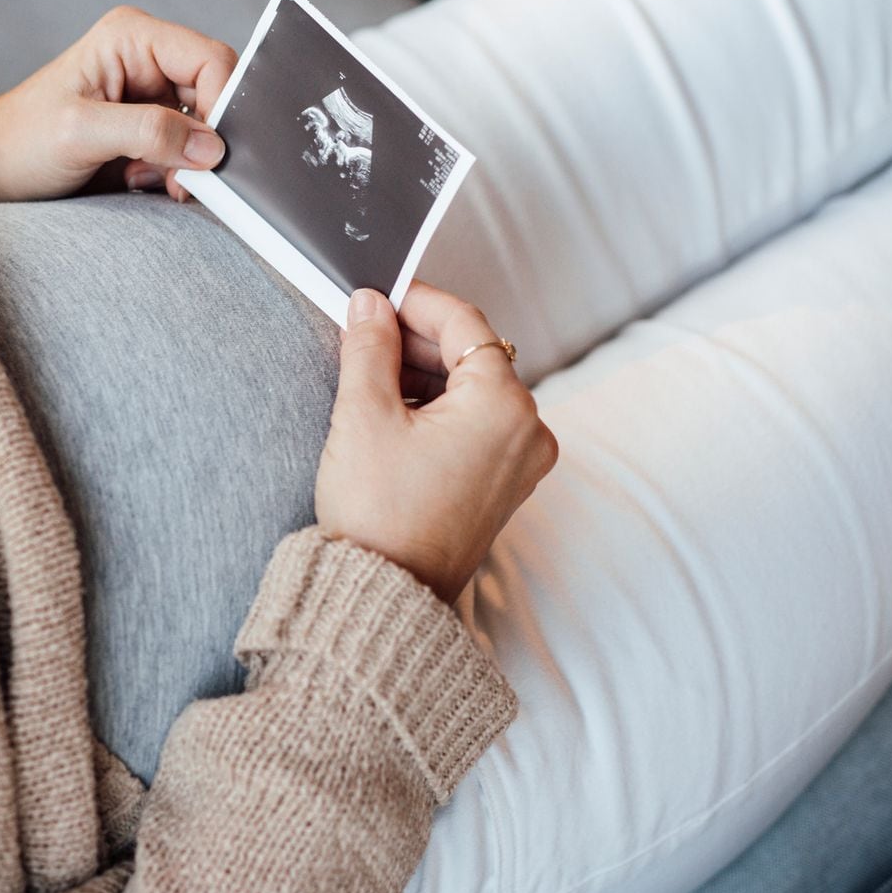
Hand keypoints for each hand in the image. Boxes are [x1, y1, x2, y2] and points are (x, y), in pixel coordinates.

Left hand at [0, 6, 235, 201]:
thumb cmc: (20, 140)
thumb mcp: (81, 133)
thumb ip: (148, 132)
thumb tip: (211, 147)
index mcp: (134, 37)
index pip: (211, 60)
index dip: (222, 105)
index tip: (211, 154)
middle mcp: (149, 58)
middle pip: (217, 92)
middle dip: (207, 141)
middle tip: (183, 178)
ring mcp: (152, 93)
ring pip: (208, 127)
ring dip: (190, 162)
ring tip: (150, 179)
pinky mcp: (150, 127)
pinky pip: (189, 149)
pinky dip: (178, 173)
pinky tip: (143, 180)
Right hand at [315, 283, 558, 601]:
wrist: (382, 597)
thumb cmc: (379, 516)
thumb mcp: (364, 415)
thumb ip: (370, 347)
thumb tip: (371, 307)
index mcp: (505, 406)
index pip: (464, 323)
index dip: (416, 301)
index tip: (378, 295)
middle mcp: (527, 432)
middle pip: (474, 356)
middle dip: (418, 340)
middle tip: (365, 331)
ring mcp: (520, 464)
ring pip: (474, 391)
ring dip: (426, 375)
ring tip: (370, 373)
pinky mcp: (503, 488)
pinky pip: (476, 426)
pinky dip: (439, 410)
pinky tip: (394, 411)